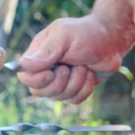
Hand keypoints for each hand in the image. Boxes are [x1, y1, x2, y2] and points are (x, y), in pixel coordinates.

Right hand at [17, 14, 133, 103]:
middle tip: (70, 66)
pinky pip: (74, 100)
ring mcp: (60, 82)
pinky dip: (85, 88)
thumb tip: (22, 65)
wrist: (112, 40)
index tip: (51, 72)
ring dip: (76, 81)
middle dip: (60, 82)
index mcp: (38, 55)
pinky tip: (90, 74)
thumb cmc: (87, 33)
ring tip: (83, 65)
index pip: (25, 77)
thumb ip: (44, 52)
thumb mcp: (64, 36)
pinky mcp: (74, 89)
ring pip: (59, 97)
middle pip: (40, 92)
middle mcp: (46, 70)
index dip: (36, 80)